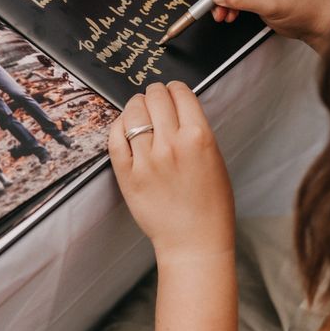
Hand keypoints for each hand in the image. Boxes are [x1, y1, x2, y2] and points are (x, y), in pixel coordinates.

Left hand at [108, 82, 234, 263]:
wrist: (194, 241)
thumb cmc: (210, 203)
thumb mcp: (214, 158)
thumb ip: (195, 130)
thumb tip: (176, 107)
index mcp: (199, 137)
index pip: (180, 92)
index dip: (175, 89)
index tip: (172, 93)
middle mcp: (171, 144)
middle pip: (155, 96)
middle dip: (155, 94)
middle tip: (154, 101)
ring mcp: (146, 159)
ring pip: (133, 112)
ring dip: (136, 107)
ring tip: (139, 113)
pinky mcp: (127, 174)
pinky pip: (115, 137)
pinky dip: (119, 127)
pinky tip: (125, 128)